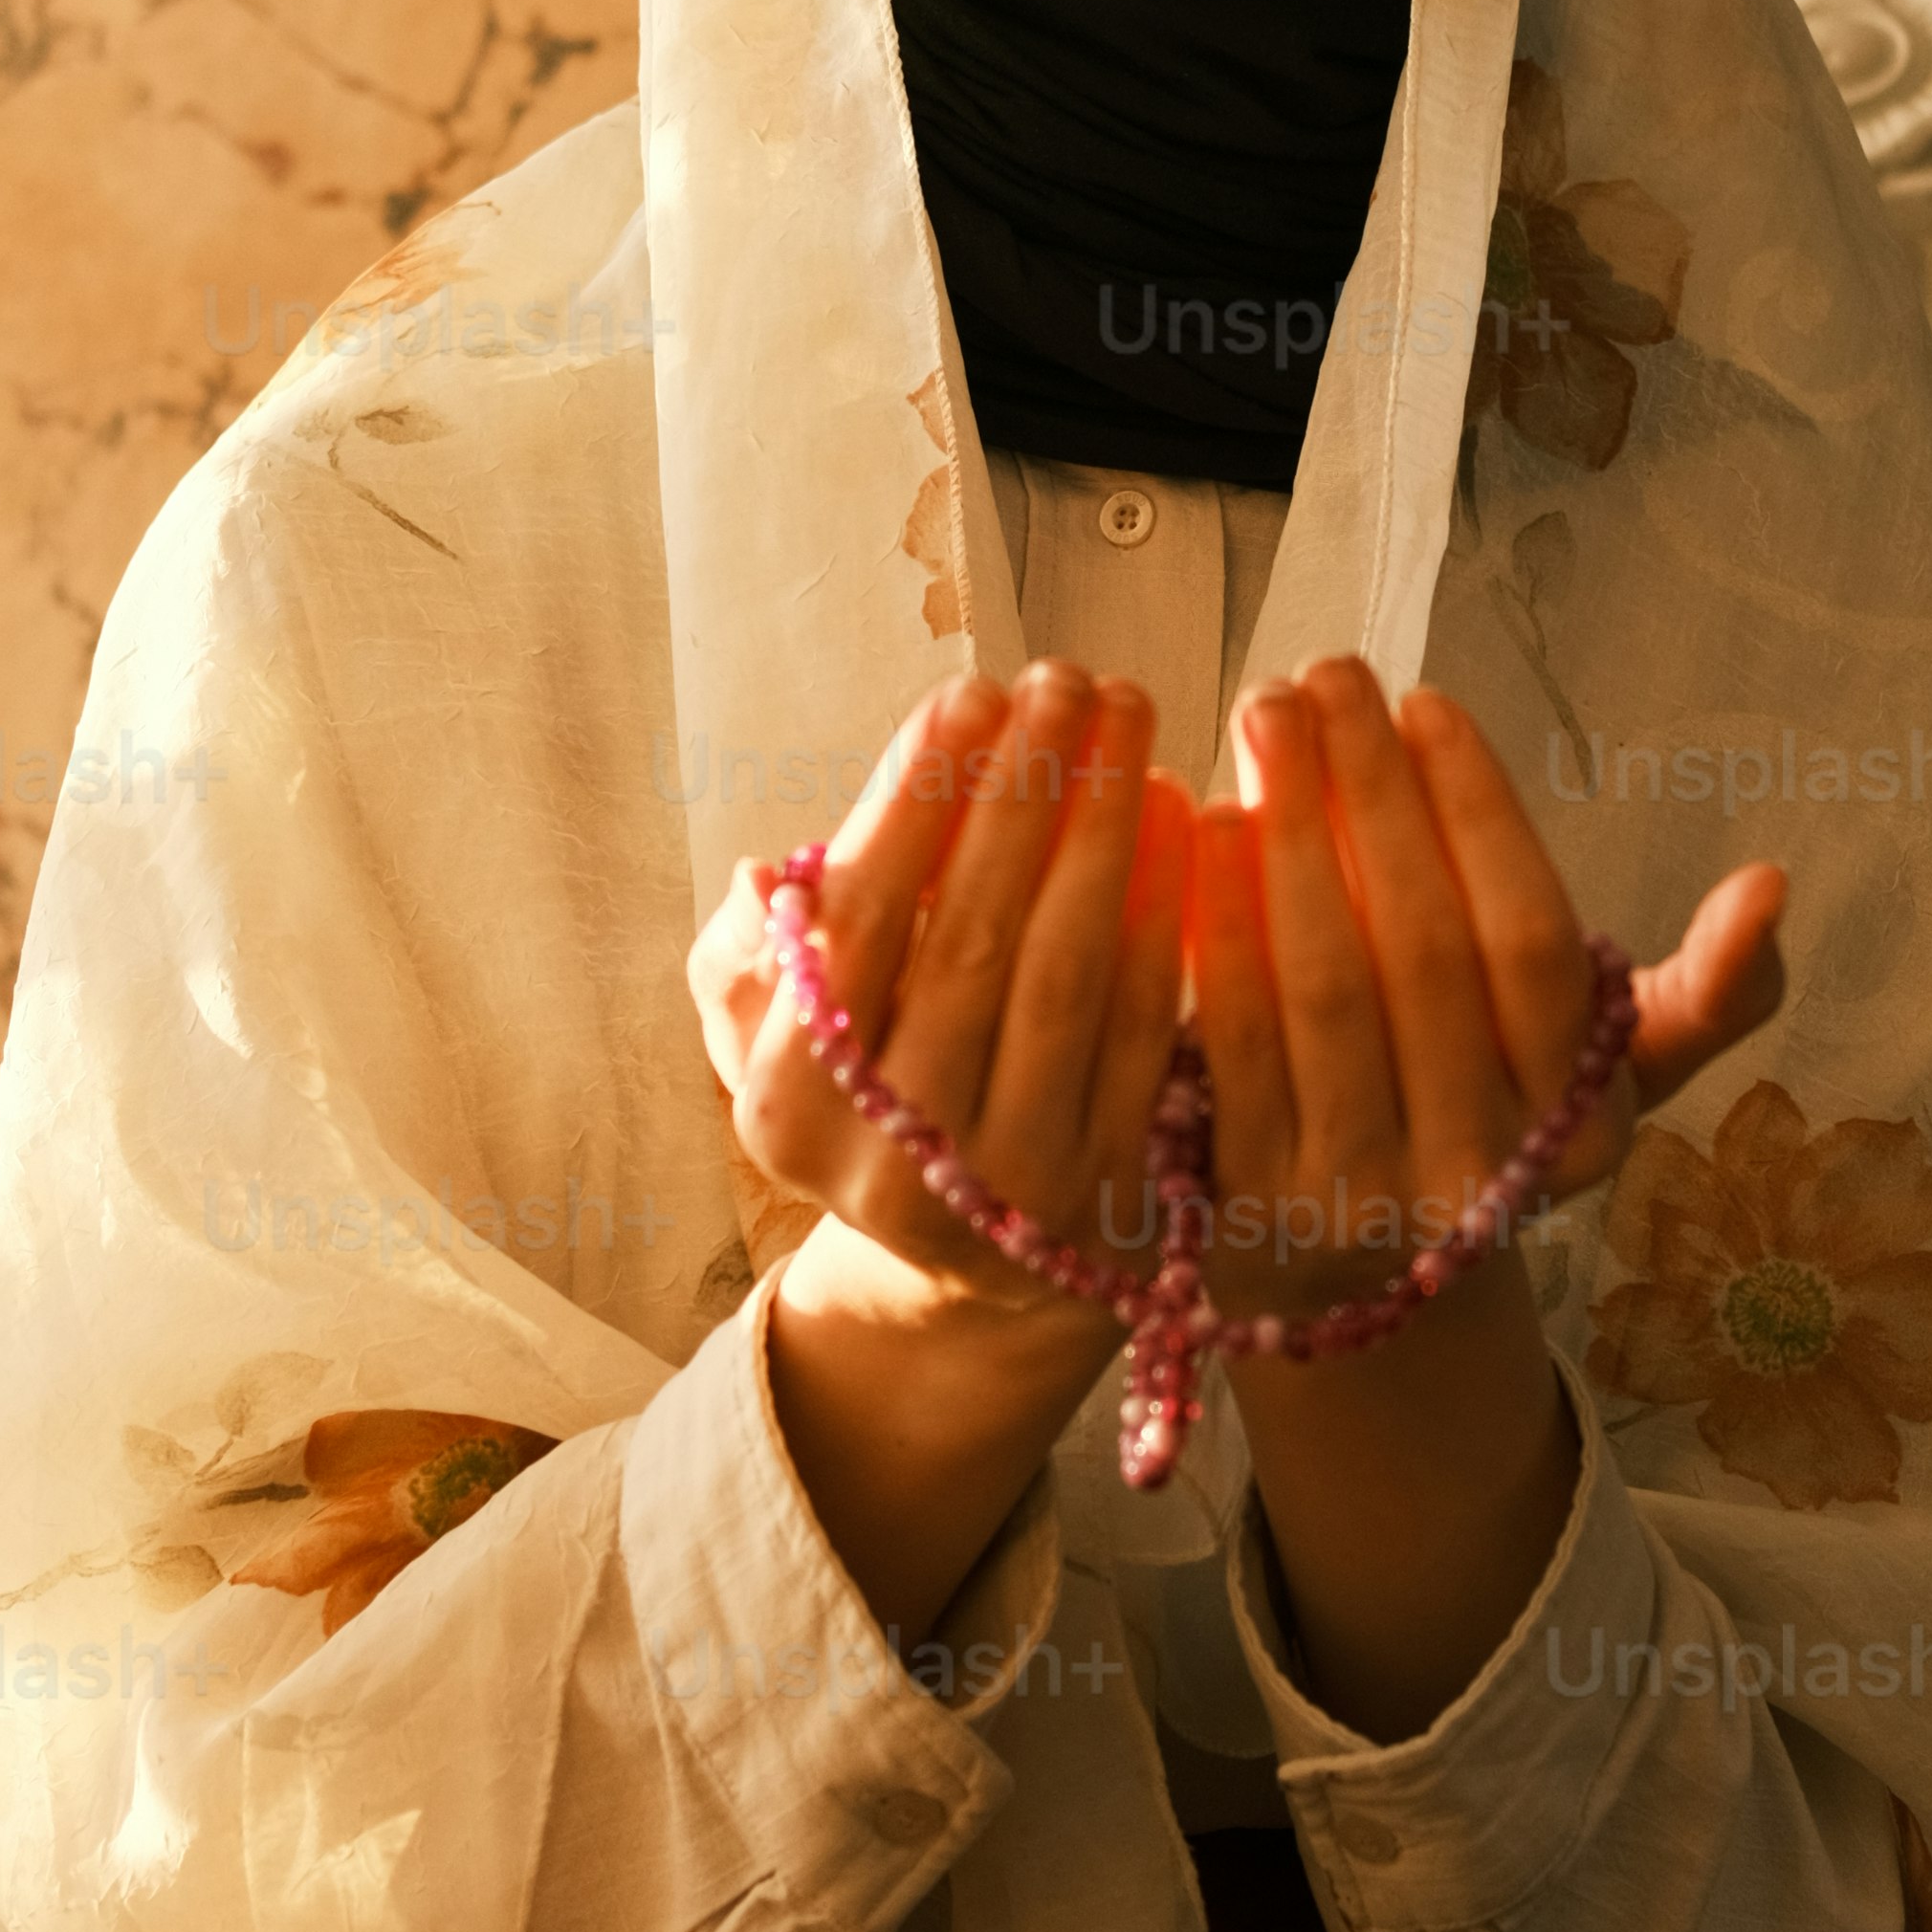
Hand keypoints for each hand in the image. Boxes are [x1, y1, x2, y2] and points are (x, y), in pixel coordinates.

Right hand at [687, 662, 1190, 1317]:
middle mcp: (890, 1164)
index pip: (854, 926)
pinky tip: (1181, 814)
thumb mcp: (773, 1033)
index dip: (914, 802)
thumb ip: (750, 953)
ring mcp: (1008, 1188)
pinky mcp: (1112, 1189)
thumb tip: (775, 876)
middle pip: (969, 941)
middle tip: (1064, 679)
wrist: (967, 1252)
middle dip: (1024, 791)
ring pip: (1066, 976)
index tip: (968, 692)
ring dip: (1103, 829)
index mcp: (787, 1109)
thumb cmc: (870, 1075)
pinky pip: (1147, 1027)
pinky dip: (1166, 914)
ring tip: (1126, 719)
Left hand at [1187, 662, 1788, 1321]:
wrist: (1355, 1281)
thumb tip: (1773, 883)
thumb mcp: (1615, 1074)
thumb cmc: (1488, 1114)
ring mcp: (1358, 1198)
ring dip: (1289, 834)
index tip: (1425, 701)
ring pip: (1324, 987)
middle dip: (1368, 790)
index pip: (1532, 938)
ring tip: (1265, 719)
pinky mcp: (1243, 1205)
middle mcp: (1477, 1174)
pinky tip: (1201, 825)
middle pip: (1422, 949)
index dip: (1480, 809)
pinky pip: (1232, 1041)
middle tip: (1324, 674)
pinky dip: (1218, 926)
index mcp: (1576, 1125)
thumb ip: (1713, 990)